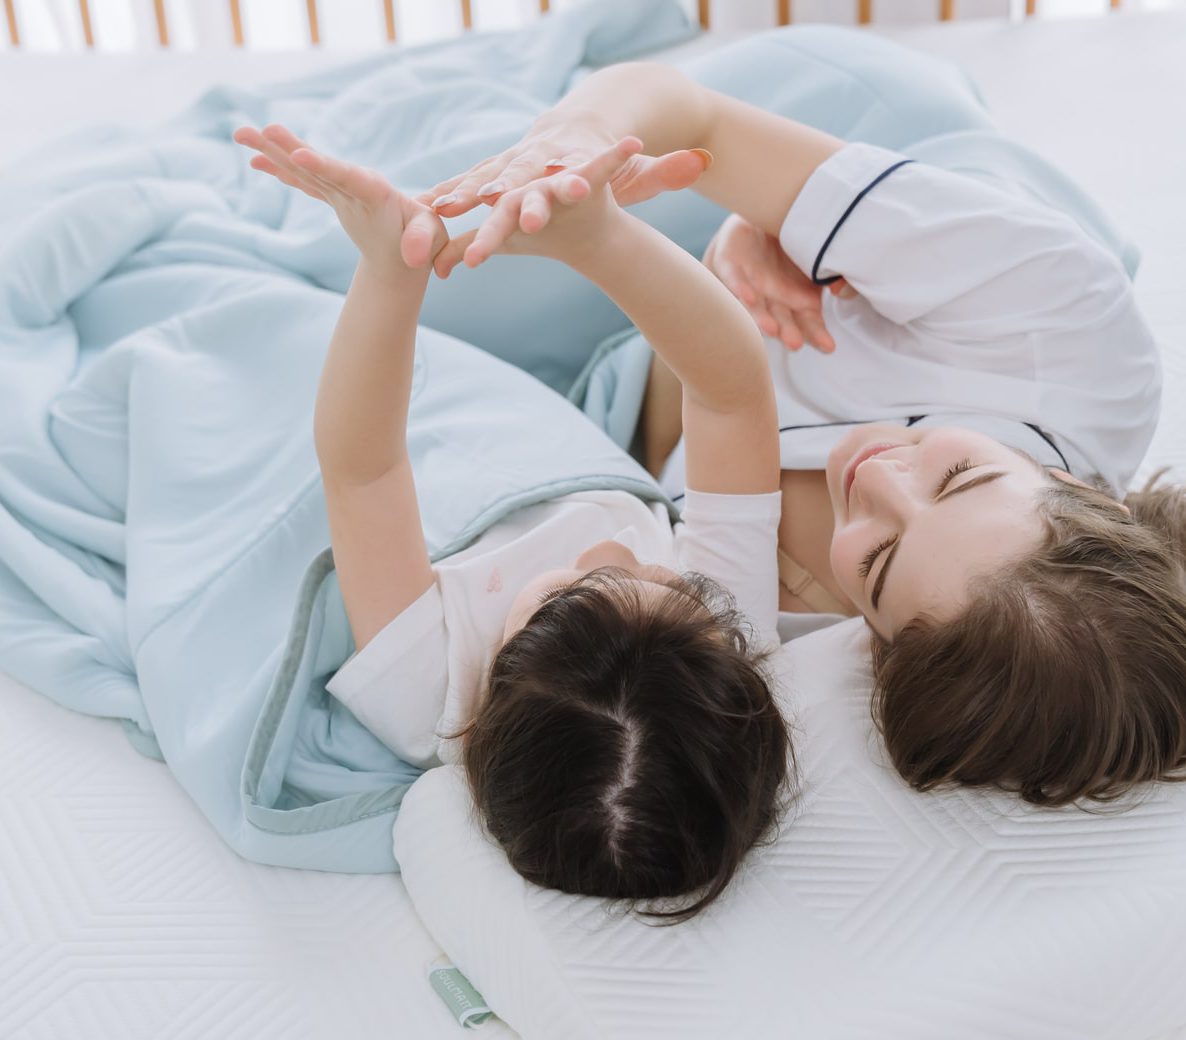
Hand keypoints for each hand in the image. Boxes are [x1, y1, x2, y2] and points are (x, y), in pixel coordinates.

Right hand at [234, 124, 446, 276]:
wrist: (413, 246)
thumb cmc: (424, 240)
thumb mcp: (431, 239)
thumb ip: (422, 240)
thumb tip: (413, 257)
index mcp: (377, 191)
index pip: (348, 177)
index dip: (325, 167)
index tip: (302, 156)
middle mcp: (355, 184)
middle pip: (320, 164)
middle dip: (291, 147)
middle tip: (264, 129)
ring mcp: (342, 190)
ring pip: (305, 169)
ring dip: (274, 152)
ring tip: (242, 133)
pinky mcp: (334, 197)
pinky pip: (304, 183)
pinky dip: (280, 173)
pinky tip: (254, 162)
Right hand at [419, 113, 710, 221]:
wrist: (578, 129)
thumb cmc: (609, 159)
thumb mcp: (641, 170)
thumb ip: (668, 170)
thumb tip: (703, 162)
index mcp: (574, 158)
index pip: (573, 170)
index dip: (569, 180)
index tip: (567, 191)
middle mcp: (540, 157)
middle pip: (522, 177)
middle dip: (507, 195)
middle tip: (493, 208)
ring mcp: (514, 164)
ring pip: (487, 179)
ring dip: (465, 194)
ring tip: (441, 211)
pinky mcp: (495, 173)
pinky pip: (468, 184)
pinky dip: (448, 195)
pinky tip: (424, 209)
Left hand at [703, 214, 854, 353]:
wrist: (764, 206)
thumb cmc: (795, 234)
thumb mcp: (821, 252)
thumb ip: (836, 272)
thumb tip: (841, 290)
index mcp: (795, 294)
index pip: (807, 318)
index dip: (817, 332)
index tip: (829, 346)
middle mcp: (771, 293)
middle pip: (780, 317)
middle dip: (788, 330)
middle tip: (796, 343)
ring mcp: (750, 280)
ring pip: (754, 305)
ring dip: (762, 318)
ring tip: (772, 329)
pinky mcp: (730, 263)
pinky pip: (733, 279)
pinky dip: (740, 289)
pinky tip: (750, 298)